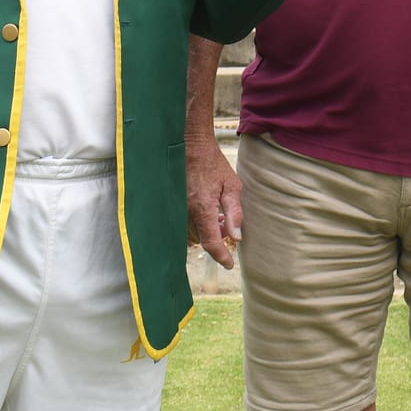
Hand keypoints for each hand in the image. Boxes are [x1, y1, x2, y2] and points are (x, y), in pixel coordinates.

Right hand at [185, 136, 242, 268]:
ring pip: (192, 234)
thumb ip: (235, 212)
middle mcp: (186, 212)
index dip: (221, 257)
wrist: (190, 146)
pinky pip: (184, 224)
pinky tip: (208, 212)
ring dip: (207, 231)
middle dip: (217, 239)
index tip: (230, 264)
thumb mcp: (232, 185)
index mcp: (203, 209)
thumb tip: (237, 237)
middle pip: (201, 240)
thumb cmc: (213, 164)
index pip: (211, 243)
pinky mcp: (173, 204)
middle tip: (229, 227)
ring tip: (220, 216)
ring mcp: (177, 209)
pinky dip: (198, 224)